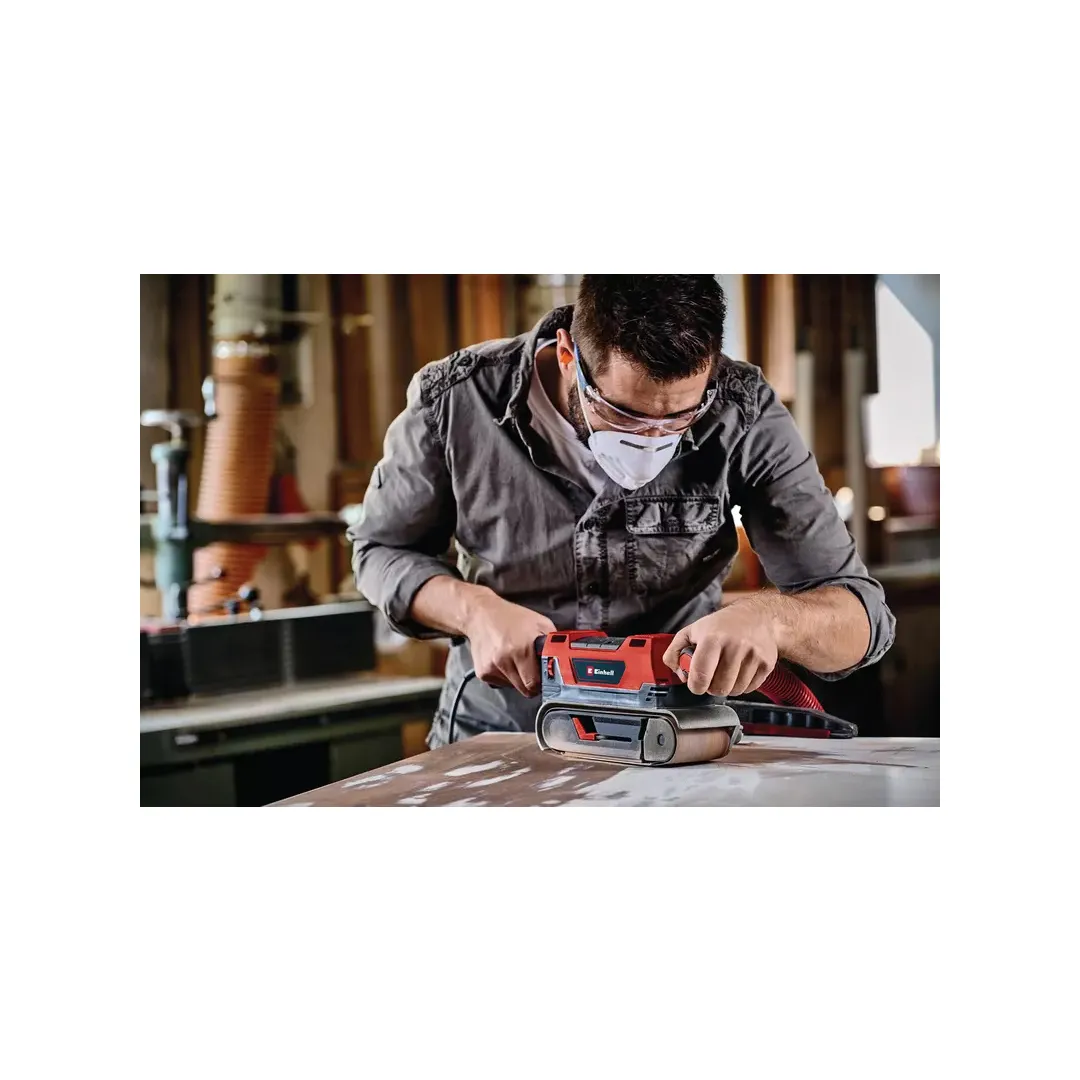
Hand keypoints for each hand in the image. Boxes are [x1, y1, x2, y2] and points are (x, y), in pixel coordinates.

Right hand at [462, 590, 555, 696]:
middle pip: (525, 689)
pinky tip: (504, 660)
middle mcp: (504, 660)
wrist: (480, 614)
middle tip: (532, 669)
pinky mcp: (482, 672)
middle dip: (532, 682)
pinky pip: (501, 683)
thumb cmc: (512, 617)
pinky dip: (505, 676)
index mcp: (522, 649)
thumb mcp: (540, 623)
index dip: (542, 682)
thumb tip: (565, 660)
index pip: (535, 683)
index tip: (545, 678)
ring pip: (513, 687)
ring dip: (518, 679)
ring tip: (515, 660)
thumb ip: (553, 643)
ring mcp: (492, 668)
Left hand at [662, 604, 779, 696]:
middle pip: (719, 688)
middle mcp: (735, 646)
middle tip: (712, 675)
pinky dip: (742, 685)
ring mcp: (753, 655)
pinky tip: (739, 670)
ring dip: (727, 686)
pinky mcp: (767, 663)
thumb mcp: (692, 631)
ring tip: (726, 671)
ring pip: (735, 691)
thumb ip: (675, 651)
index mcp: (713, 638)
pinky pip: (750, 689)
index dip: (695, 686)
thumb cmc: (723, 625)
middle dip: (711, 687)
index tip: (696, 683)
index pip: (701, 676)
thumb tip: (679, 673)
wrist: (758, 616)